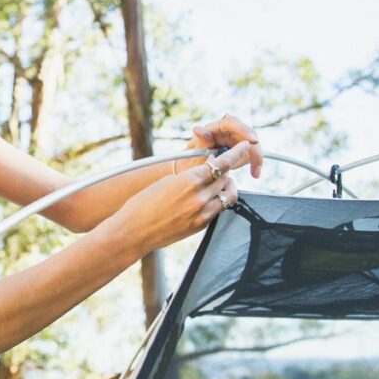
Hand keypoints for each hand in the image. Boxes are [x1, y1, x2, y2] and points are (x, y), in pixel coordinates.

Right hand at [117, 140, 249, 253]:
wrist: (133, 232)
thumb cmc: (143, 203)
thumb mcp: (167, 182)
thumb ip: (190, 176)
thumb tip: (207, 170)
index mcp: (189, 180)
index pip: (221, 164)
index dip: (235, 154)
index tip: (245, 146)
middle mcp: (199, 197)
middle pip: (226, 178)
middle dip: (225, 171)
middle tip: (220, 168)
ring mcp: (202, 214)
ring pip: (228, 195)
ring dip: (225, 187)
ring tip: (216, 184)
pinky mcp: (201, 226)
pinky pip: (218, 210)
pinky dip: (217, 201)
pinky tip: (207, 199)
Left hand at [177, 114, 263, 178]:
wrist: (191, 174)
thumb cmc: (189, 162)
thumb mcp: (194, 154)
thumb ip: (200, 143)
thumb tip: (197, 129)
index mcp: (213, 128)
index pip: (231, 123)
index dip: (244, 130)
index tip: (254, 141)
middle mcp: (225, 131)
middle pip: (247, 133)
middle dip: (255, 149)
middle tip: (257, 168)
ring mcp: (233, 140)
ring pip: (252, 143)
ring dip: (257, 158)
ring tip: (255, 173)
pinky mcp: (239, 149)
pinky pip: (251, 153)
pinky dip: (255, 163)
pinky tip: (254, 173)